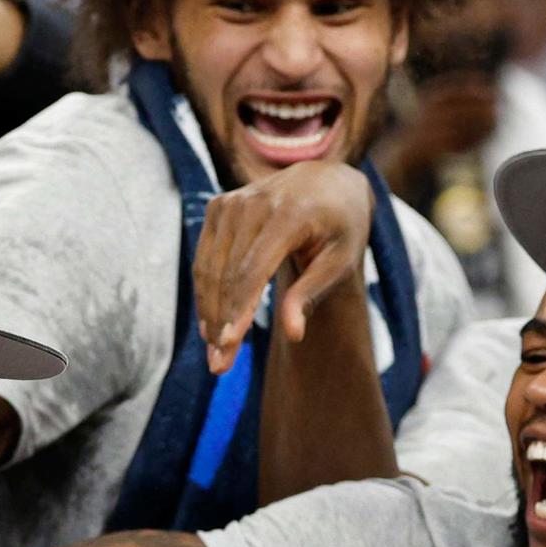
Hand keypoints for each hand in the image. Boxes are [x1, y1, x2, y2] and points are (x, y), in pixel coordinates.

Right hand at [192, 162, 374, 374]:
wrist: (326, 180)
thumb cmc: (340, 227)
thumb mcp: (341, 260)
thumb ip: (312, 293)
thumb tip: (293, 333)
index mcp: (290, 213)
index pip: (253, 269)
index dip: (238, 309)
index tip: (228, 346)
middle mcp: (254, 202)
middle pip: (228, 274)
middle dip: (221, 322)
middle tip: (220, 365)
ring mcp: (232, 202)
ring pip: (209, 268)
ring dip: (208, 312)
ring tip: (215, 351)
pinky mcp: (218, 206)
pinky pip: (204, 257)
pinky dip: (204, 291)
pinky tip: (210, 322)